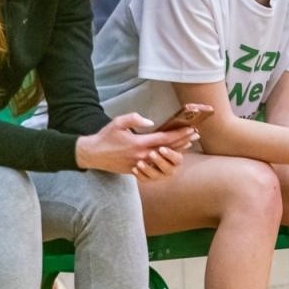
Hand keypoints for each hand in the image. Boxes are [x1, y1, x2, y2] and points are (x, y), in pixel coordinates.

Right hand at [75, 113, 195, 175]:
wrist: (92, 154)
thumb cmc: (105, 137)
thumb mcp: (118, 123)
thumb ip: (135, 119)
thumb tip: (151, 122)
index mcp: (139, 143)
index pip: (165, 139)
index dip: (179, 134)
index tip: (191, 129)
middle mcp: (142, 155)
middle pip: (168, 149)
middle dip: (184, 141)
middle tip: (196, 134)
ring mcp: (140, 164)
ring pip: (164, 158)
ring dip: (178, 151)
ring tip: (189, 143)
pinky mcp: (136, 170)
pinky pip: (155, 165)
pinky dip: (166, 159)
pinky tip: (173, 155)